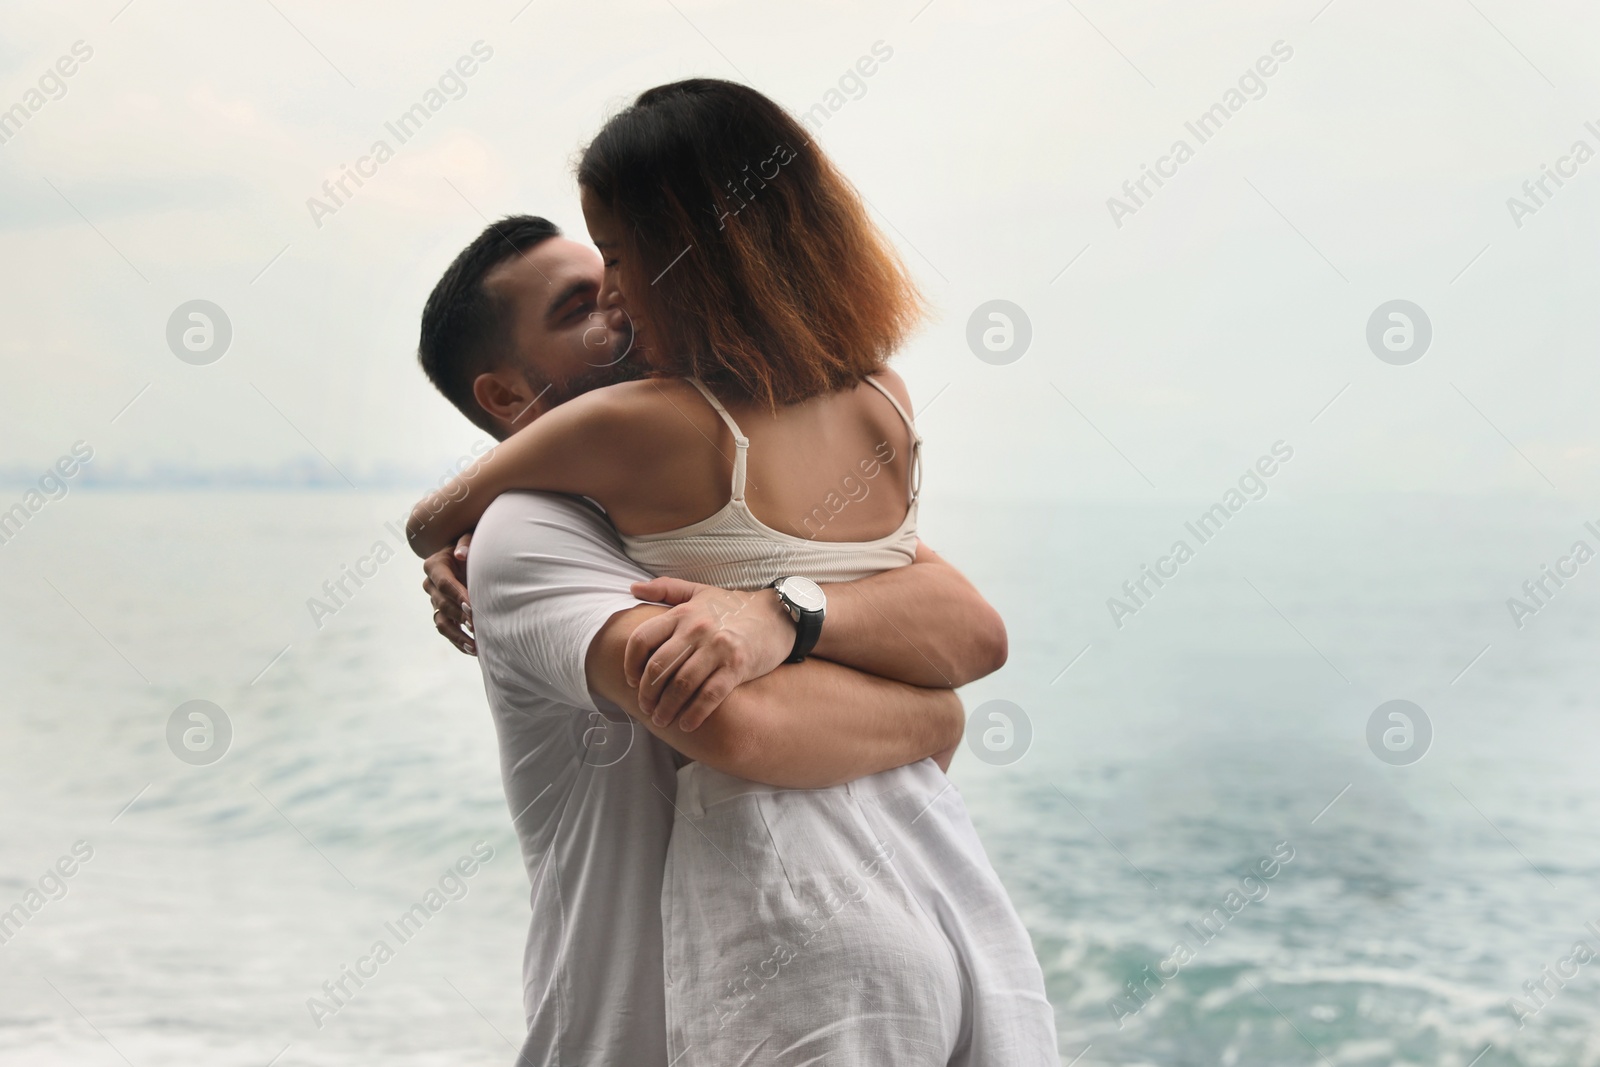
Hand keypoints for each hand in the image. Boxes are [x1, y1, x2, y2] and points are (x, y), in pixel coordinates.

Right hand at [422, 533, 474, 655]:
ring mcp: (435, 601)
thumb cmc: (471, 545)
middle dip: (460, 616)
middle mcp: (431, 584)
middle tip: (478, 626)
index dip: (457, 595)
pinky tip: (475, 650)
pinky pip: (447, 631)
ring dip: (458, 635)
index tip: (472, 607)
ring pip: (442, 622)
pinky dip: (459, 641)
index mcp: (435, 565)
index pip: (444, 582)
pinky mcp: (442, 613)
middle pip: (443, 604)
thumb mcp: (469, 538)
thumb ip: (466, 543)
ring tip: (475, 646)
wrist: (468, 555)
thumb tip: (461, 554)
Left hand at [625, 577, 794, 730]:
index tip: (631, 681)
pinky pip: (709, 695)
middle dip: (647, 693)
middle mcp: (697, 629)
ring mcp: (718, 648)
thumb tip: (633, 588)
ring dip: (667, 708)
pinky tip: (686, 725)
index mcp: (683, 613)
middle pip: (659, 667)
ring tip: (661, 720)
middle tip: (645, 708)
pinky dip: (694, 714)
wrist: (779, 615)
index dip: (631, 664)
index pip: (642, 639)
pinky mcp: (737, 666)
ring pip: (681, 685)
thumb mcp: (700, 591)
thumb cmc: (735, 606)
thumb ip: (666, 589)